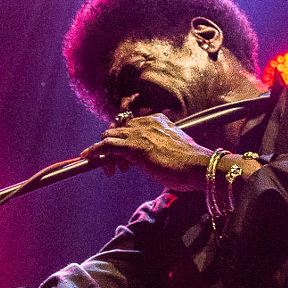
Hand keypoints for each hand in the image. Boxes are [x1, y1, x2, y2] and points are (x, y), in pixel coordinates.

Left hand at [81, 113, 213, 192]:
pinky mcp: (134, 147)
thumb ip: (161, 148)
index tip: (125, 157)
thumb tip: (153, 157)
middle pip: (118, 130)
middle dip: (112, 147)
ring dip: (103, 152)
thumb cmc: (191, 163)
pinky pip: (106, 146)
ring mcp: (139, 134)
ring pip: (110, 137)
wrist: (199, 167)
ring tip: (103, 167)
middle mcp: (146, 123)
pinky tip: (88, 158)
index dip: (125, 141)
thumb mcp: (174, 150)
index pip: (131, 127)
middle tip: (116, 166)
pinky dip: (95, 151)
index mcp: (157, 121)